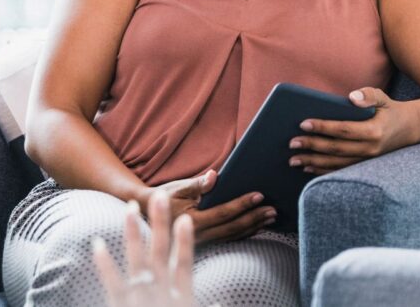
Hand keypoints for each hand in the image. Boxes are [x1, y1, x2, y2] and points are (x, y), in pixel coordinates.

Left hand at [92, 190, 192, 306]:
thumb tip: (218, 302)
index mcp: (181, 296)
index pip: (183, 264)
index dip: (184, 241)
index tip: (186, 219)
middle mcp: (160, 291)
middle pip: (160, 252)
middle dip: (160, 223)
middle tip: (160, 196)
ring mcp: (140, 298)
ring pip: (137, 260)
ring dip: (133, 232)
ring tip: (130, 208)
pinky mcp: (121, 305)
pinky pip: (113, 283)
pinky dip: (105, 264)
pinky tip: (98, 244)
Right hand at [149, 170, 276, 242]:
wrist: (146, 216)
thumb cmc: (162, 198)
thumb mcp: (176, 188)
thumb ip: (197, 184)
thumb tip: (214, 176)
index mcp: (192, 221)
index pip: (224, 213)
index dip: (242, 204)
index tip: (260, 196)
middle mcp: (199, 236)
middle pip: (233, 228)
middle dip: (255, 218)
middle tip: (273, 210)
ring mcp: (202, 242)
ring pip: (232, 236)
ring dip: (253, 227)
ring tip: (270, 218)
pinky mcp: (204, 243)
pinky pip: (227, 239)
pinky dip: (243, 233)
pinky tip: (256, 227)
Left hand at [288, 87, 415, 174]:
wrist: (411, 128)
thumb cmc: (391, 110)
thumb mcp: (383, 97)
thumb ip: (368, 95)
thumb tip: (351, 97)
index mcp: (374, 130)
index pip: (343, 130)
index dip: (322, 127)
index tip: (303, 124)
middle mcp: (370, 149)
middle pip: (336, 149)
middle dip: (312, 146)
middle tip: (291, 143)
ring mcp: (367, 160)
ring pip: (336, 163)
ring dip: (313, 162)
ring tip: (294, 160)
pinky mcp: (364, 165)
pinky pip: (341, 170)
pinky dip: (323, 171)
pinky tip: (308, 168)